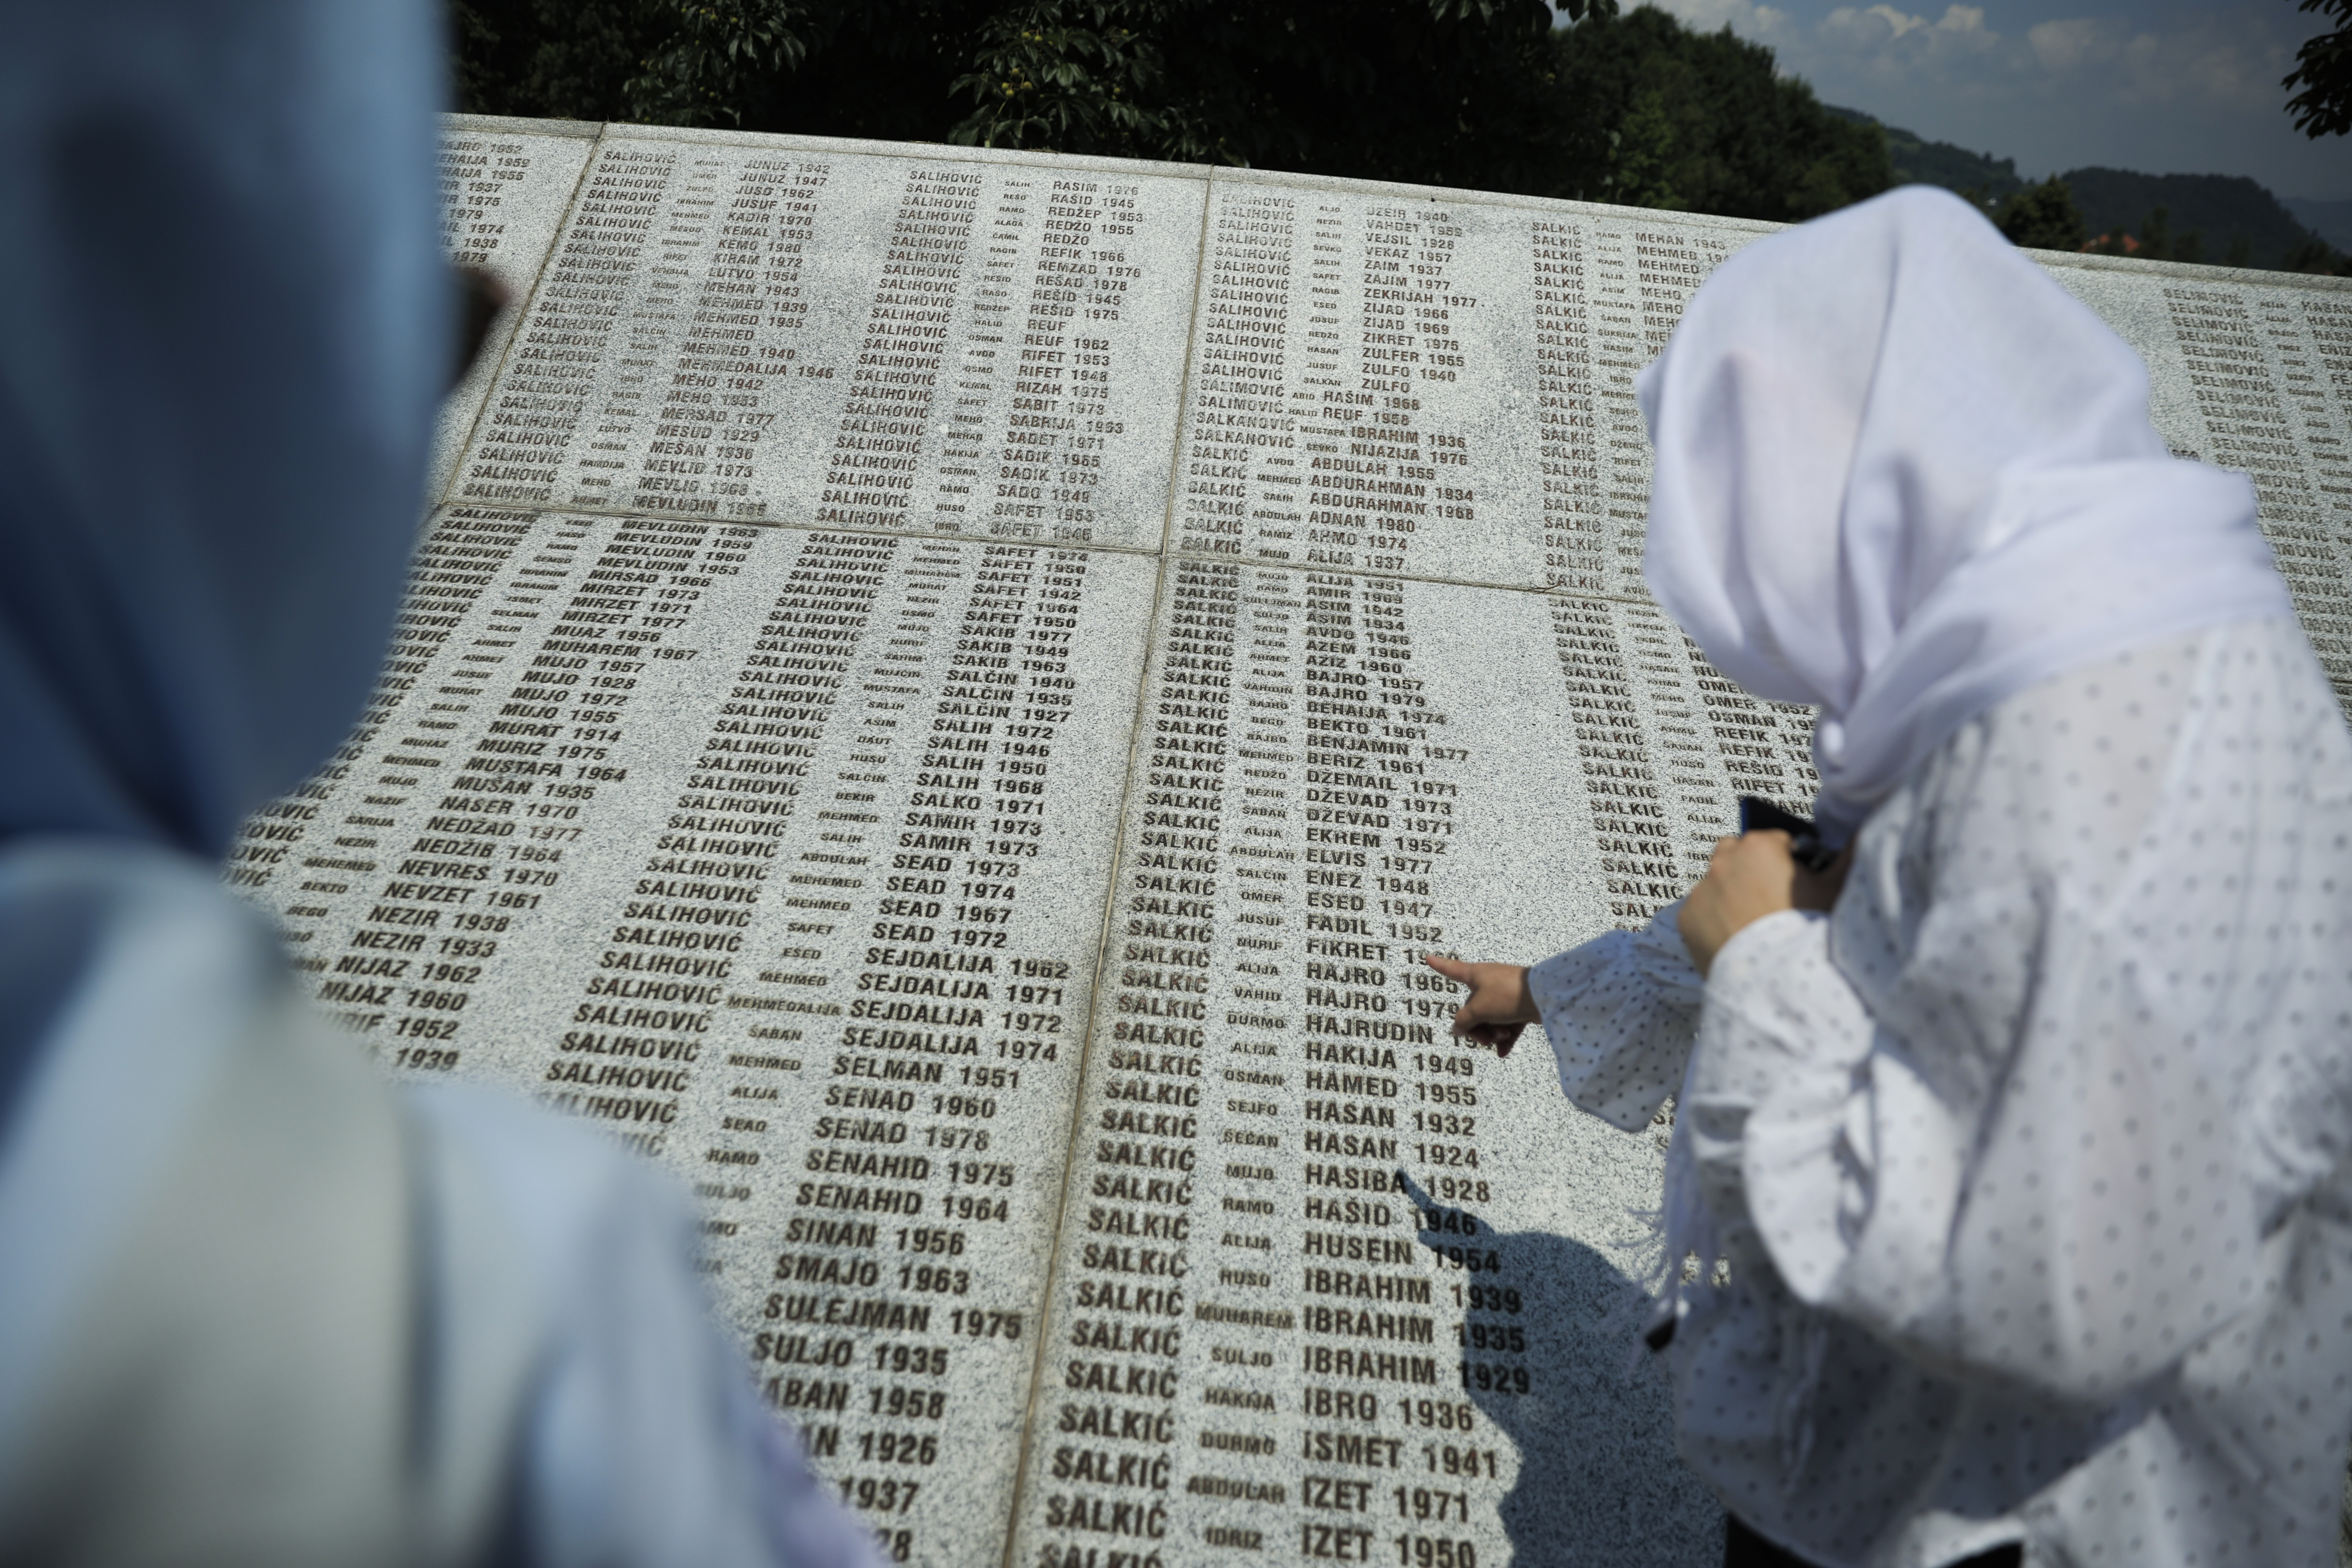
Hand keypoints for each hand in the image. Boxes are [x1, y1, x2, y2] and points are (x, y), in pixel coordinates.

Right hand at [1421, 954, 1535, 1055]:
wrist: (1544, 997)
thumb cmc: (1507, 995)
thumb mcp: (1478, 1010)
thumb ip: (1463, 1021)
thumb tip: (1456, 1029)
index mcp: (1476, 975)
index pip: (1452, 969)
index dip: (1440, 965)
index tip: (1428, 957)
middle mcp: (1489, 983)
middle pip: (1473, 1009)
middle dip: (1477, 1028)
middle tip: (1486, 1040)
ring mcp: (1505, 995)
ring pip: (1490, 1019)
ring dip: (1493, 1034)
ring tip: (1502, 1039)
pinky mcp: (1520, 1006)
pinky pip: (1507, 1025)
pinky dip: (1505, 1038)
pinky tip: (1503, 1051)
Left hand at [1679, 832, 1853, 977]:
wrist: (1778, 980)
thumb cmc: (1808, 932)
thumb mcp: (1835, 889)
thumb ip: (1847, 855)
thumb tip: (1861, 835)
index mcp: (1759, 846)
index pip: (1775, 840)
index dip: (1789, 861)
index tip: (1795, 881)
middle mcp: (1724, 862)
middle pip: (1738, 855)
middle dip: (1753, 870)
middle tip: (1773, 899)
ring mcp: (1702, 890)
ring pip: (1718, 883)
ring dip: (1732, 894)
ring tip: (1755, 923)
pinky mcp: (1687, 919)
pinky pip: (1702, 912)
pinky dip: (1715, 920)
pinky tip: (1737, 937)